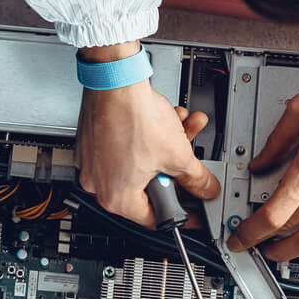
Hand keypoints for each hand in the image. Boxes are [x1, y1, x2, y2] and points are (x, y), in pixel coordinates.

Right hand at [75, 45, 220, 225]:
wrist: (115, 80)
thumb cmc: (134, 116)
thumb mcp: (178, 155)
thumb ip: (197, 178)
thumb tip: (206, 189)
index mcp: (117, 198)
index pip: (154, 218)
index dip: (181, 212)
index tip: (191, 210)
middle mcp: (99, 184)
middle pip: (150, 185)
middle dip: (175, 167)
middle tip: (187, 159)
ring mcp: (93, 162)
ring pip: (140, 162)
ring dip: (166, 146)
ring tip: (180, 128)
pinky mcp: (93, 142)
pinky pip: (125, 147)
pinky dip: (146, 136)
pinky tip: (162, 119)